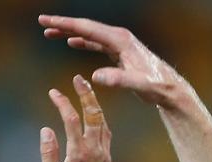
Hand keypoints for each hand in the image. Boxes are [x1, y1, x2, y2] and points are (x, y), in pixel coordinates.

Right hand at [38, 15, 187, 107]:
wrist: (170, 89)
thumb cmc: (156, 86)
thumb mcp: (138, 84)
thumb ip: (118, 79)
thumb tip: (95, 76)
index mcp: (119, 40)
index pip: (86, 28)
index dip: (64, 24)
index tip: (45, 21)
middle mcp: (119, 37)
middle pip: (85, 27)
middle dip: (63, 24)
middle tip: (42, 23)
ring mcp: (119, 44)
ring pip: (89, 34)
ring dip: (70, 32)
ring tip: (51, 33)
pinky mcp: (120, 53)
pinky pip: (96, 44)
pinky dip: (83, 42)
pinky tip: (73, 43)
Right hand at [40, 74, 110, 161]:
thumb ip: (48, 152)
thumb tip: (46, 129)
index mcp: (77, 154)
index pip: (70, 119)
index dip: (62, 102)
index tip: (53, 92)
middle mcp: (93, 152)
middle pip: (93, 115)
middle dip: (85, 94)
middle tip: (78, 79)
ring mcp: (102, 155)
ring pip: (102, 122)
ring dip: (94, 105)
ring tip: (86, 91)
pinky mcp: (106, 160)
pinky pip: (105, 134)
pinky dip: (100, 120)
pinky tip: (94, 114)